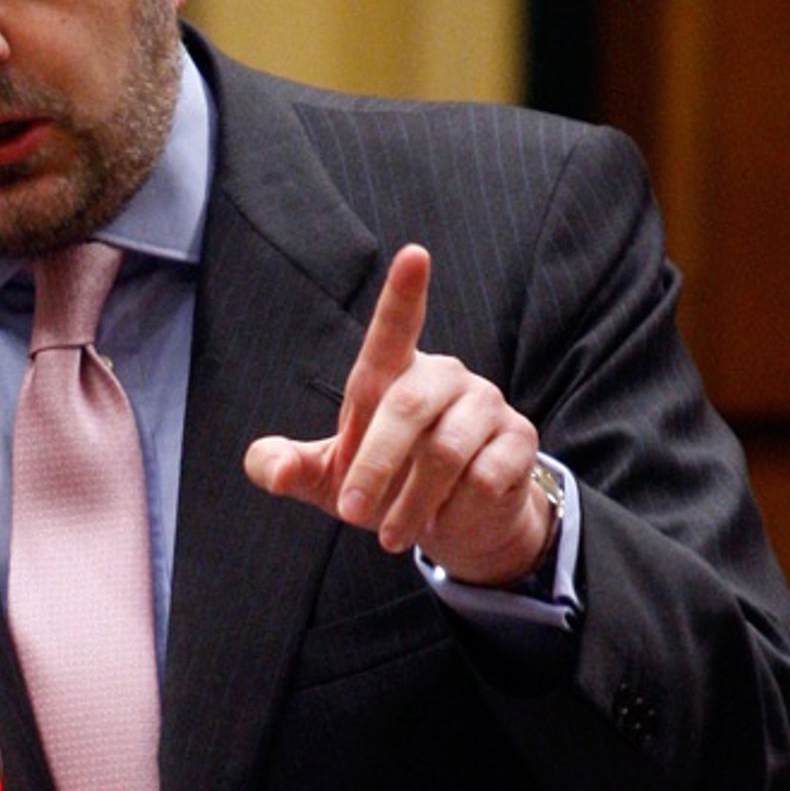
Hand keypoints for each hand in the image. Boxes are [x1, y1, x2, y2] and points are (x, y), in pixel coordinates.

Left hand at [243, 244, 553, 586]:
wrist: (456, 524)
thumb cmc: (385, 485)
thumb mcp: (328, 481)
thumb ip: (288, 469)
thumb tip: (269, 468)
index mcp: (394, 374)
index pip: (395, 328)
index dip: (403, 293)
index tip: (414, 255)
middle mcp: (445, 376)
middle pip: (407, 408)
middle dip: (373, 467)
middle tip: (351, 514)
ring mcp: (487, 404)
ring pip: (446, 452)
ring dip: (410, 504)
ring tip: (391, 534)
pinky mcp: (520, 439)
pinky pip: (484, 478)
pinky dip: (454, 511)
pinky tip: (447, 518)